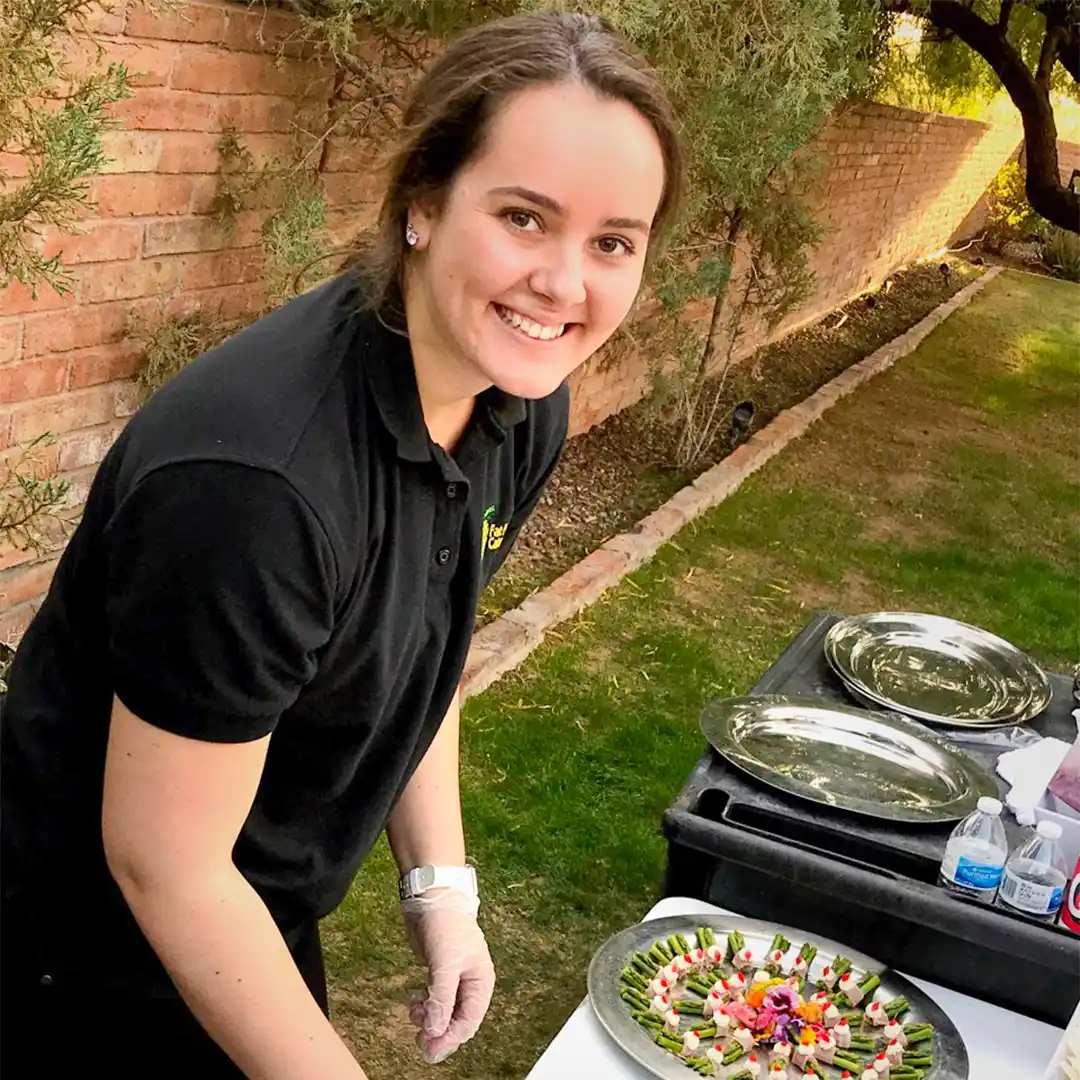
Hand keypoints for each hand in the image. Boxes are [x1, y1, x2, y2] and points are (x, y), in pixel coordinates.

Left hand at [402, 887, 495, 1063]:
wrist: (431, 898)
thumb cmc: (446, 926)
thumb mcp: (445, 964)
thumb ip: (442, 997)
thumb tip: (436, 1029)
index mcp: (481, 981)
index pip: (469, 1021)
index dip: (450, 1037)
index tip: (431, 1048)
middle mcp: (469, 983)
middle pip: (456, 1020)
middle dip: (439, 1031)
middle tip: (420, 1042)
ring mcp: (453, 979)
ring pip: (443, 1012)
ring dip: (428, 1018)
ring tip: (414, 1011)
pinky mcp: (438, 973)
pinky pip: (433, 999)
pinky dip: (423, 1005)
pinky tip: (414, 1000)